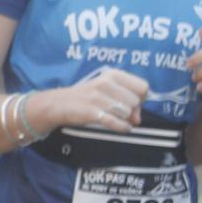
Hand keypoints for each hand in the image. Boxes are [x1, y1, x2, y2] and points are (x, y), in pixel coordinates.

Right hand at [35, 68, 149, 134]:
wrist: (59, 104)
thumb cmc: (88, 97)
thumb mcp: (108, 92)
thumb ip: (128, 102)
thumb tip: (137, 119)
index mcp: (112, 75)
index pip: (142, 86)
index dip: (141, 97)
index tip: (131, 102)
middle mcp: (106, 83)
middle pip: (136, 101)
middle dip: (132, 110)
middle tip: (120, 112)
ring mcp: (97, 97)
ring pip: (128, 113)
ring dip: (125, 119)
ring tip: (114, 117)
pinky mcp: (92, 112)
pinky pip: (117, 123)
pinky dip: (122, 128)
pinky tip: (120, 127)